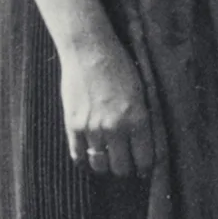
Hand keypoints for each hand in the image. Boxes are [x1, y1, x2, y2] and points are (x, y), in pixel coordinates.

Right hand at [59, 34, 155, 177]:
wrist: (89, 49)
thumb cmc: (118, 66)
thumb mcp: (140, 92)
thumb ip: (142, 120)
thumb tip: (144, 146)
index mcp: (137, 119)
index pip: (144, 161)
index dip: (144, 167)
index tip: (142, 166)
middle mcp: (116, 128)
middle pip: (122, 168)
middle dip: (125, 168)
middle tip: (124, 161)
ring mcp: (92, 128)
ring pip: (100, 165)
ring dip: (105, 165)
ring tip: (106, 157)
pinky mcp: (73, 124)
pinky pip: (78, 156)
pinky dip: (85, 160)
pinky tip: (89, 155)